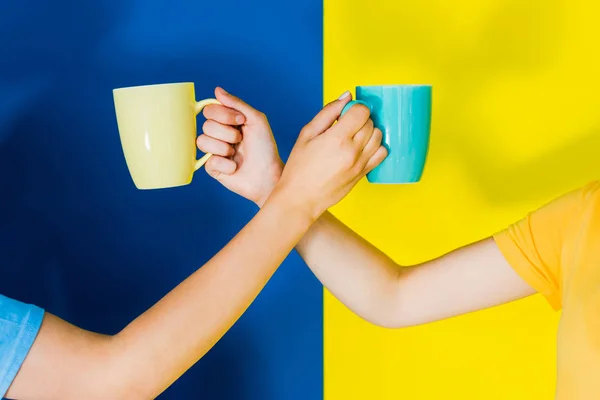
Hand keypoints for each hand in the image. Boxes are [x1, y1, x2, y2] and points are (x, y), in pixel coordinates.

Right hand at [197, 87, 283, 206]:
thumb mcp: (256, 120)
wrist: (269, 175)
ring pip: (202, 141)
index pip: (210, 110)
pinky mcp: (212, 168)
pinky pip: (208, 161)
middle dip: (227, 133)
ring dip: (224, 148)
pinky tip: (235, 167)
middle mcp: (219, 134)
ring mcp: (214, 151)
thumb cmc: (265, 148)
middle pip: (206, 125)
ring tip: (236, 154)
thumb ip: (237, 104)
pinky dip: (226, 164)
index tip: (241, 121)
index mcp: (227, 121)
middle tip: (241, 140)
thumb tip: (217, 90)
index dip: (224, 114)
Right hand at [269, 92, 386, 219]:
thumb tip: (347, 96)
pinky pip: (382, 153)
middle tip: (346, 125)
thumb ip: (328, 112)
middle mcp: (353, 151)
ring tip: (353, 137)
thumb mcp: (306, 134)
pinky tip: (362, 148)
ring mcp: (360, 164)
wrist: (301, 198)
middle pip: (371, 123)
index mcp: (337, 138)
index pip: (361, 111)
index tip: (345, 114)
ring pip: (378, 136)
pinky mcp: (363, 174)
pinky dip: (376, 146)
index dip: (354, 108)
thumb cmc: (299, 167)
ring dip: (369, 131)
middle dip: (360, 119)